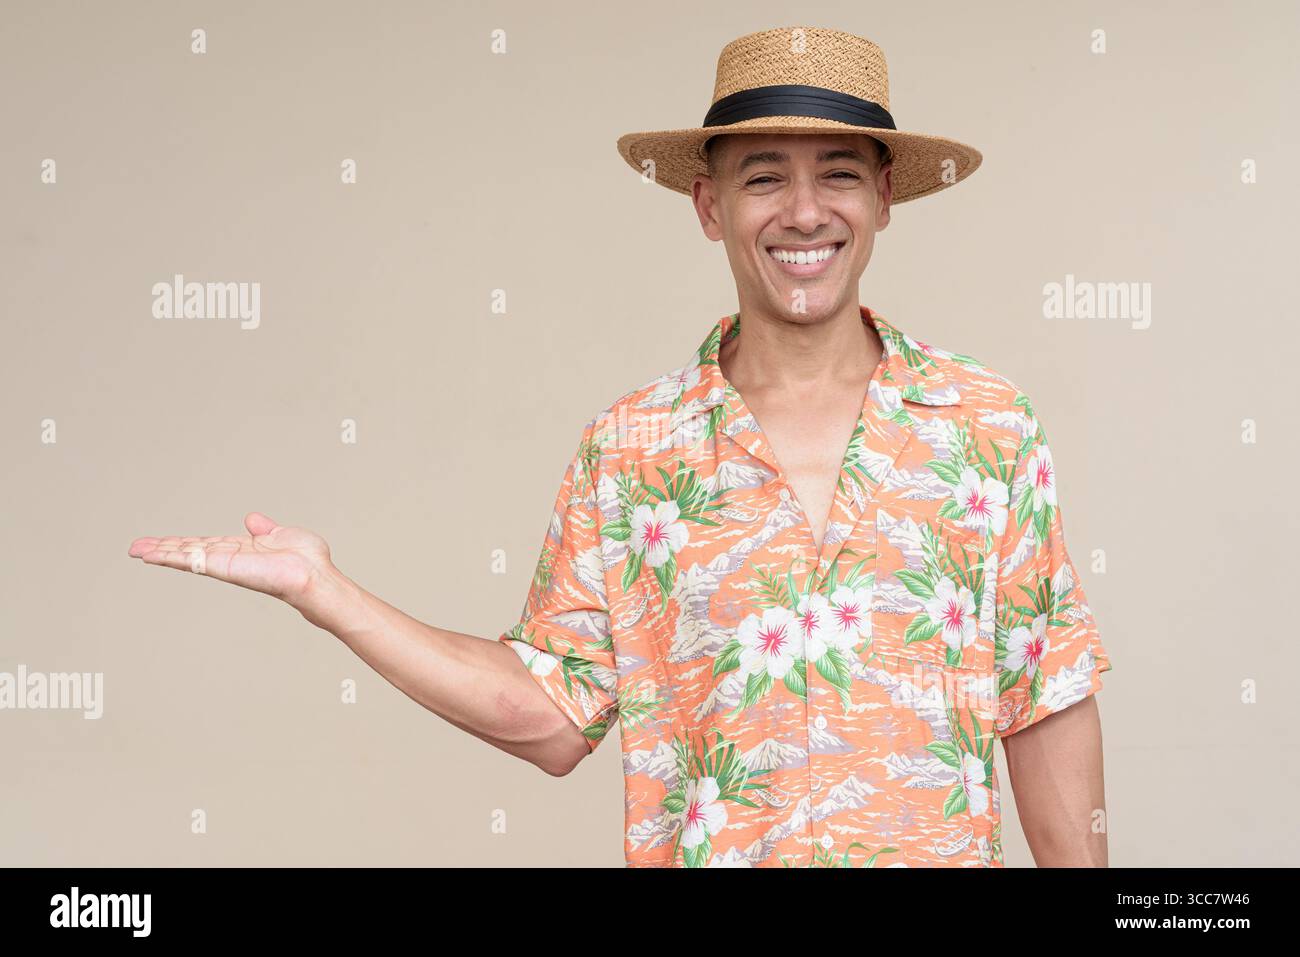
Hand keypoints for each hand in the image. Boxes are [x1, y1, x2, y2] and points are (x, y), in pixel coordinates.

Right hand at [127, 512, 337, 613]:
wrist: (314, 575)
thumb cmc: (306, 560)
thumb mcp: (282, 535)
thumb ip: (264, 529)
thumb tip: (252, 518)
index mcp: (241, 549)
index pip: (205, 545)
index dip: (183, 543)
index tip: (161, 542)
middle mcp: (230, 558)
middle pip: (190, 550)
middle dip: (163, 549)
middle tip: (136, 547)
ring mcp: (225, 564)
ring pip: (186, 556)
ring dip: (160, 553)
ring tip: (136, 550)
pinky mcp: (224, 567)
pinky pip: (194, 560)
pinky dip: (172, 558)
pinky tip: (153, 556)